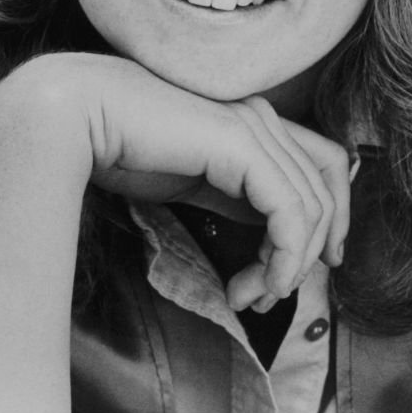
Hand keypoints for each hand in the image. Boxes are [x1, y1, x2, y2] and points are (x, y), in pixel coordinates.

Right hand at [0, 54, 350, 309]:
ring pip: (310, 207)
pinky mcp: (242, 144)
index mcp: (255, 120)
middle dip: (307, 254)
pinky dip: (281, 258)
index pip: (326, 164)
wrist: (78, 115)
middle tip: (266, 297)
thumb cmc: (121, 145)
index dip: (333, 216)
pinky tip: (250, 285)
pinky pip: (289, 211)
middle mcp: (263, 116)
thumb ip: (233, 194)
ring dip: (287, 266)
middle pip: (327, 189)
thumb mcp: (192, 179)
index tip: (310, 266)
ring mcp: (255, 125)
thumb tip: (270, 239)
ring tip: (247, 297)